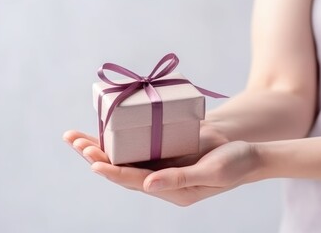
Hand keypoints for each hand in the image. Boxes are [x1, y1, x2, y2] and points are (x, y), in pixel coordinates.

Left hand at [62, 124, 260, 205]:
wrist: (246, 152)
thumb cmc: (234, 163)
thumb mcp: (211, 172)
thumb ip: (179, 179)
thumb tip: (148, 184)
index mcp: (170, 189)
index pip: (136, 182)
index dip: (114, 172)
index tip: (93, 162)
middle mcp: (159, 178)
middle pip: (121, 169)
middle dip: (97, 156)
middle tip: (74, 142)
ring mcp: (160, 163)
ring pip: (124, 157)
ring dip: (100, 146)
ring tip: (76, 137)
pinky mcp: (163, 150)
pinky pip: (136, 146)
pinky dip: (118, 138)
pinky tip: (102, 130)